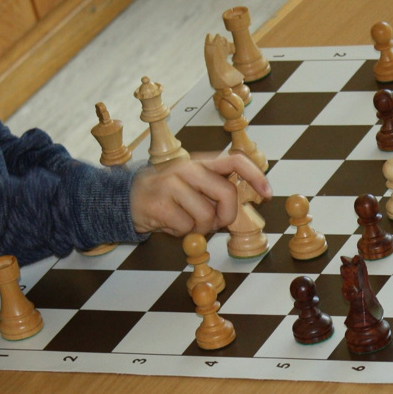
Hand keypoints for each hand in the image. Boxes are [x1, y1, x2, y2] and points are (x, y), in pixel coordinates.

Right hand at [130, 154, 271, 235]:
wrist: (125, 198)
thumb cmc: (166, 194)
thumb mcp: (191, 183)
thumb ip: (215, 188)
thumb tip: (245, 202)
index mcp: (200, 162)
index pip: (235, 160)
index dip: (256, 176)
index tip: (267, 194)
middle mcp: (187, 168)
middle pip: (227, 193)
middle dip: (227, 215)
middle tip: (217, 223)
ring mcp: (171, 185)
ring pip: (206, 216)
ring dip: (200, 228)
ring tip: (186, 222)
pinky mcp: (159, 204)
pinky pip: (186, 228)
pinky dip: (182, 233)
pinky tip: (170, 224)